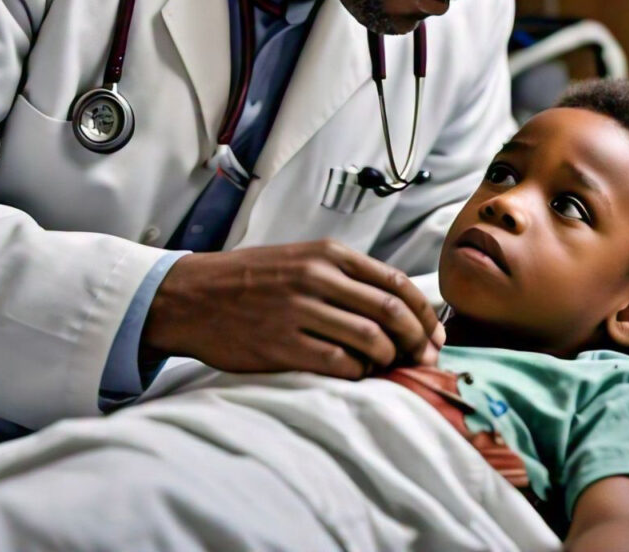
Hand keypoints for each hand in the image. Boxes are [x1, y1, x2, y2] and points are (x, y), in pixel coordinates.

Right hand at [140, 240, 444, 378]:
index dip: (424, 312)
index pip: (396, 282)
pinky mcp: (282, 345)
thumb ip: (345, 276)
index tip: (435, 333)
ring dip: (388, 359)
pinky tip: (355, 373)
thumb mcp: (300, 259)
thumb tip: (397, 305)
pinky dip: (357, 373)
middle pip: (391, 311)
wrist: (194, 295)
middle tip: (424, 358)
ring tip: (386, 366)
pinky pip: (338, 364)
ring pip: (370, 339)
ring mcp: (299, 311)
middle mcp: (317, 278)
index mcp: (327, 254)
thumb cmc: (252, 279)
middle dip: (417, 340)